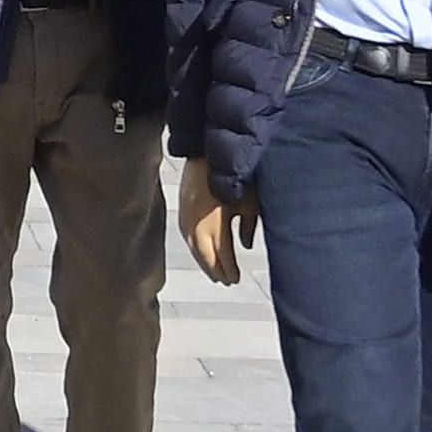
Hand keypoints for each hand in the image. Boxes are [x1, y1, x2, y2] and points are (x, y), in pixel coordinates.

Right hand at [181, 157, 256, 284]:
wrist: (208, 150)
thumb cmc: (233, 172)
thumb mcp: (250, 201)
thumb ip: (248, 225)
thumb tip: (246, 245)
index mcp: (215, 223)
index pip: (221, 255)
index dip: (229, 269)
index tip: (235, 279)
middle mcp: (197, 223)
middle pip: (204, 255)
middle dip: (215, 270)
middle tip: (224, 280)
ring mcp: (186, 216)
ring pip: (193, 248)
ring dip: (204, 261)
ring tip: (213, 271)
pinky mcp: (182, 209)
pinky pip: (187, 236)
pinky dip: (195, 248)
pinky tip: (201, 251)